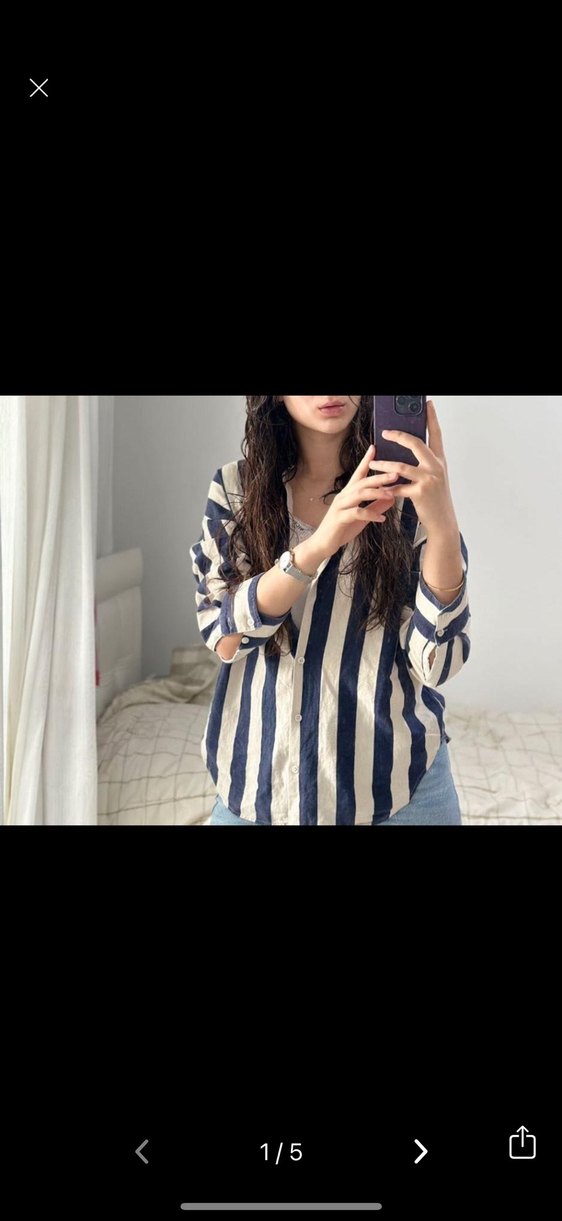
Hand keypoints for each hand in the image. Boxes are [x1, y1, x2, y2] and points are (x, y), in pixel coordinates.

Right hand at [313, 444, 398, 556]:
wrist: (322, 544)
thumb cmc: (342, 529)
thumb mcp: (362, 518)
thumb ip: (375, 507)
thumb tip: (392, 498)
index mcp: (349, 494)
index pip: (358, 473)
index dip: (366, 460)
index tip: (375, 448)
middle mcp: (343, 496)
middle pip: (362, 482)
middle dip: (380, 477)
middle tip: (396, 473)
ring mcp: (340, 506)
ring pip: (359, 494)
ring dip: (377, 493)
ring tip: (392, 495)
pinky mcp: (339, 518)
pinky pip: (356, 513)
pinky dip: (370, 515)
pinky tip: (381, 518)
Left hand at [368, 399, 457, 533]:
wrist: (442, 520)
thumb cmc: (435, 498)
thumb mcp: (434, 476)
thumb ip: (424, 462)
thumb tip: (408, 448)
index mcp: (439, 460)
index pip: (436, 434)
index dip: (432, 418)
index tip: (428, 404)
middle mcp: (436, 467)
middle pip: (416, 444)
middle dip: (398, 436)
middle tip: (385, 432)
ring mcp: (429, 479)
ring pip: (400, 466)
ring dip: (383, 466)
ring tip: (372, 464)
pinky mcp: (420, 493)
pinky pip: (397, 487)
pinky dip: (387, 488)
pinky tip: (380, 489)